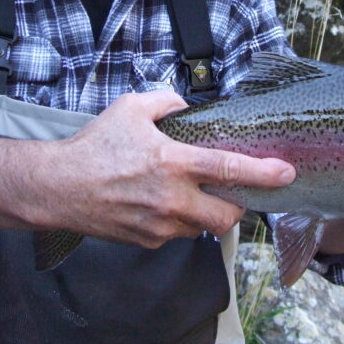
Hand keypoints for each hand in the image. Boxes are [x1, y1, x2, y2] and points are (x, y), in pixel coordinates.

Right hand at [27, 88, 295, 248]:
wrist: (57, 187)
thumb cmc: (94, 146)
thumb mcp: (131, 108)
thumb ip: (168, 102)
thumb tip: (186, 106)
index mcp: (173, 162)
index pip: (229, 168)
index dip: (263, 172)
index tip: (285, 172)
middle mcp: (171, 199)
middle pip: (227, 216)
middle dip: (237, 206)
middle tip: (230, 190)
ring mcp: (160, 225)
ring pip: (202, 227)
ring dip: (204, 212)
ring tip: (186, 192)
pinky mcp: (147, 241)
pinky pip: (176, 234)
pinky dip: (177, 220)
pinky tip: (159, 202)